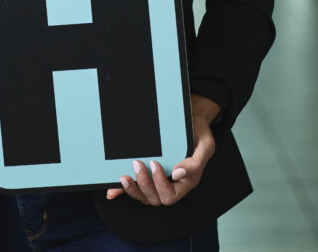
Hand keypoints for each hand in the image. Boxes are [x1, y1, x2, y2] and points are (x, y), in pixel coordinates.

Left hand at [105, 94, 219, 205]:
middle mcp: (172, 183)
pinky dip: (123, 190)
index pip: (170, 195)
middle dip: (143, 183)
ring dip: (132, 189)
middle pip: (155, 198)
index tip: (155, 164)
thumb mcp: (205, 144)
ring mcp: (159, 180)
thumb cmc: (198, 132)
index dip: (160, 184)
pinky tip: (113, 190)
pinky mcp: (149, 174)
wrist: (192, 119)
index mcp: (186, 180)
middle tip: (137, 163)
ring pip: (144, 196)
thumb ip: (195, 162)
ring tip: (124, 176)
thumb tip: (178, 174)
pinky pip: (136, 187)